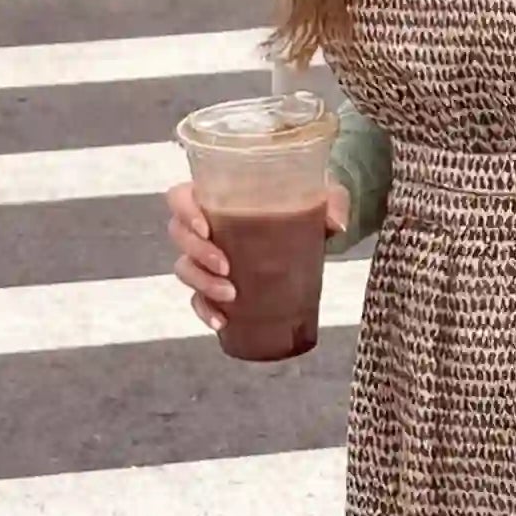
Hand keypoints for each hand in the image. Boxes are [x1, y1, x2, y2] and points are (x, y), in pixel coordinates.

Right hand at [166, 177, 352, 334]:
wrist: (312, 223)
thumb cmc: (306, 199)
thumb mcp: (322, 193)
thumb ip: (332, 201)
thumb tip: (336, 224)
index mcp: (217, 193)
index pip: (180, 197)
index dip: (185, 212)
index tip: (207, 228)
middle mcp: (204, 222)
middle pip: (178, 235)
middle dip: (198, 254)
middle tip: (227, 267)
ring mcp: (205, 254)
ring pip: (184, 268)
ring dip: (202, 284)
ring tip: (231, 296)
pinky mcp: (215, 281)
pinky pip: (198, 298)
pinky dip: (205, 310)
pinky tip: (221, 322)